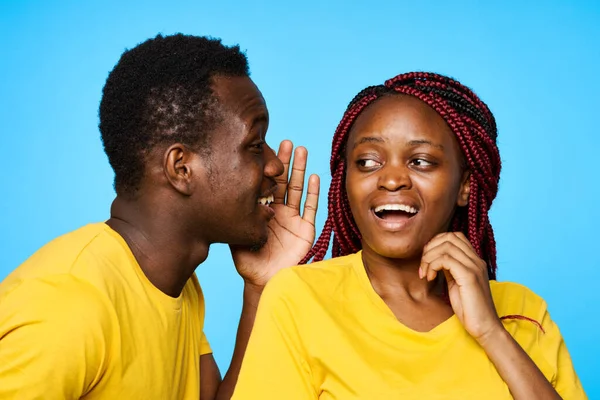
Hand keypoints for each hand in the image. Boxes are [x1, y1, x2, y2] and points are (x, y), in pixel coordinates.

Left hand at [230, 140, 319, 288]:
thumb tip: (221, 200)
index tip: (266, 150)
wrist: (265, 281)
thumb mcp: (236, 237)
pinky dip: (313, 192)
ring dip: (299, 170)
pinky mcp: (306, 228)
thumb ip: (234, 220)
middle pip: (283, 181)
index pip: (266, 184)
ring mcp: (293, 218)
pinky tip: (313, 176)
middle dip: (284, 162)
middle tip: (285, 142)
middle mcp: (279, 211)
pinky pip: (311, 208)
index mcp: (263, 210)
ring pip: (297, 189)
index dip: (267, 168)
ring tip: (301, 150)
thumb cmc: (250, 262)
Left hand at [419, 232, 502, 342]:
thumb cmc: (469, 309)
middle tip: (423, 267)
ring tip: (425, 274)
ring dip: (429, 258)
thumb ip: (449, 269)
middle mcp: (476, 260)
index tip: (427, 261)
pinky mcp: (469, 277)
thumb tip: (435, 259)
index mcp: (474, 261)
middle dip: (430, 248)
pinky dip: (432, 266)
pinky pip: (445, 260)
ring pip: (446, 246)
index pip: (454, 236)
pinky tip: (430, 278)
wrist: (485, 328)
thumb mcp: (455, 284)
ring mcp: (474, 267)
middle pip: (449, 237)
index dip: (436, 243)